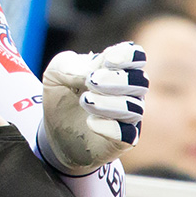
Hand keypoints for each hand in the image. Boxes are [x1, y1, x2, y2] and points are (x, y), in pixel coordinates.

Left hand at [39, 42, 147, 174]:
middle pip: (140, 81)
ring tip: (85, 101)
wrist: (54, 132)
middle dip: (116, 79)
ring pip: (134, 108)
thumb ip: (68, 65)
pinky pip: (128, 135)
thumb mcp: (55, 73)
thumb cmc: (62, 96)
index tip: (108, 60)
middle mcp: (129, 92)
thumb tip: (87, 74)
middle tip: (91, 81)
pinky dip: (111, 128)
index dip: (127, 55)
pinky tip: (91, 122)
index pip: (135, 56)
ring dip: (108, 103)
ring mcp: (127, 117)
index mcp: (116, 69)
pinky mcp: (122, 141)